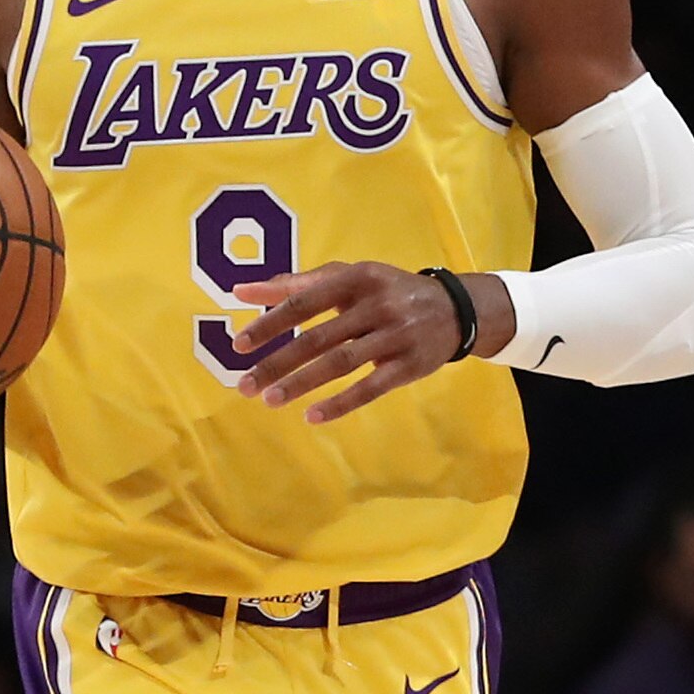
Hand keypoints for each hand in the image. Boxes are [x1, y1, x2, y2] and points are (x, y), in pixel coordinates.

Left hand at [228, 262, 512, 423]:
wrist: (454, 309)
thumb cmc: (387, 291)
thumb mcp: (350, 277)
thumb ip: (299, 283)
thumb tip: (243, 291)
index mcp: (356, 278)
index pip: (305, 301)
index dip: (271, 323)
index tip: (239, 345)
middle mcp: (375, 304)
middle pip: (318, 337)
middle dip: (278, 362)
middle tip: (245, 386)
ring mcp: (395, 335)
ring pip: (340, 363)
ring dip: (302, 384)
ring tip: (270, 400)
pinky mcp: (409, 365)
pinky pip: (371, 387)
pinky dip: (341, 404)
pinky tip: (312, 416)